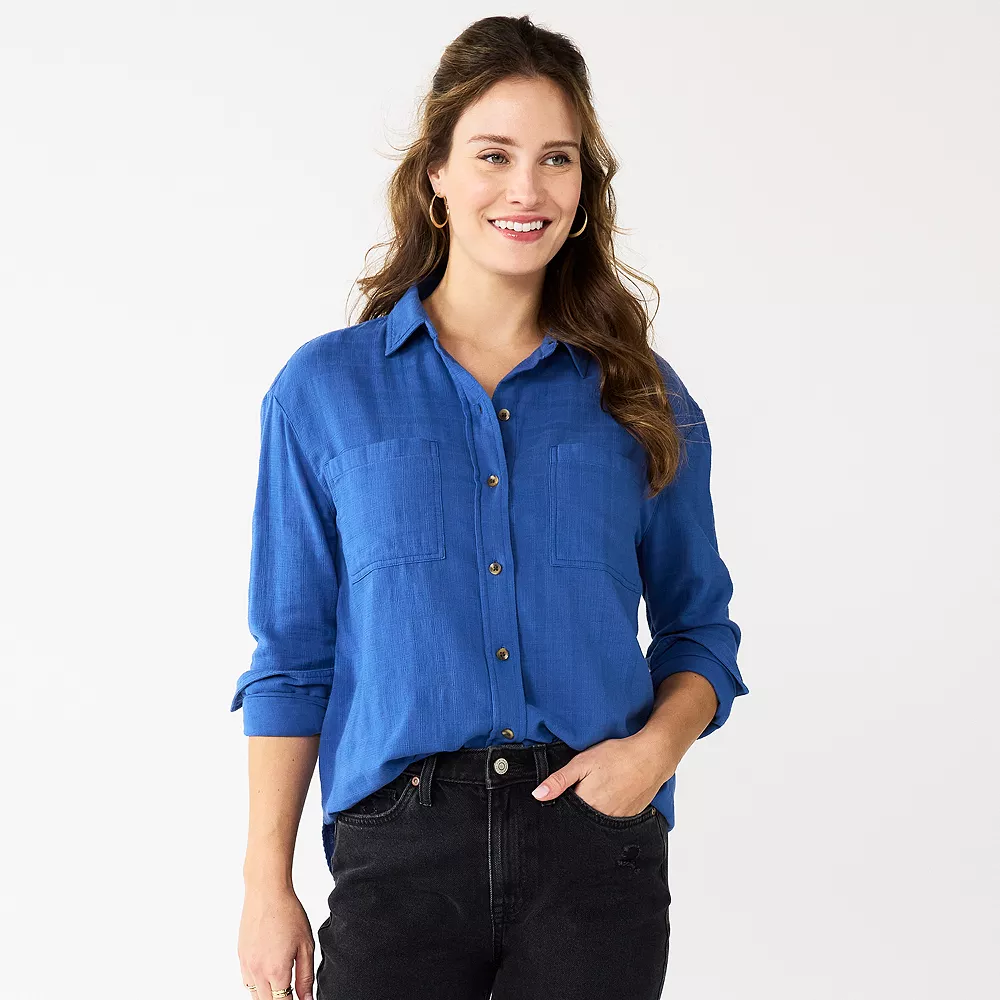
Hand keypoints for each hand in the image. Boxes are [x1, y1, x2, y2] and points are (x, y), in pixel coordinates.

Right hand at [238, 884, 314, 999]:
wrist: (267, 893)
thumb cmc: (288, 913)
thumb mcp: (306, 945)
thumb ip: (306, 977)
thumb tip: (307, 999)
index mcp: (276, 970)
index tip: (299, 999)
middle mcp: (258, 971)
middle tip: (292, 993)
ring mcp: (246, 965)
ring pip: (255, 995)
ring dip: (268, 996)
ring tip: (281, 987)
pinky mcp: (240, 957)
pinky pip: (247, 981)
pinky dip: (257, 985)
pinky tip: (268, 977)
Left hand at [530, 732, 677, 815]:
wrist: (652, 757)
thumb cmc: (617, 756)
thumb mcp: (583, 762)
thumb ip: (560, 780)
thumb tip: (537, 795)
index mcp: (586, 804)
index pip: (565, 814)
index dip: (560, 806)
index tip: (561, 797)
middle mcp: (601, 817)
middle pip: (580, 820)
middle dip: (575, 811)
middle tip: (581, 790)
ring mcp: (617, 819)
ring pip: (596, 822)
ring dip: (592, 812)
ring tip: (597, 792)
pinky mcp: (629, 817)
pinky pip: (612, 822)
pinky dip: (607, 813)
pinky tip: (610, 797)